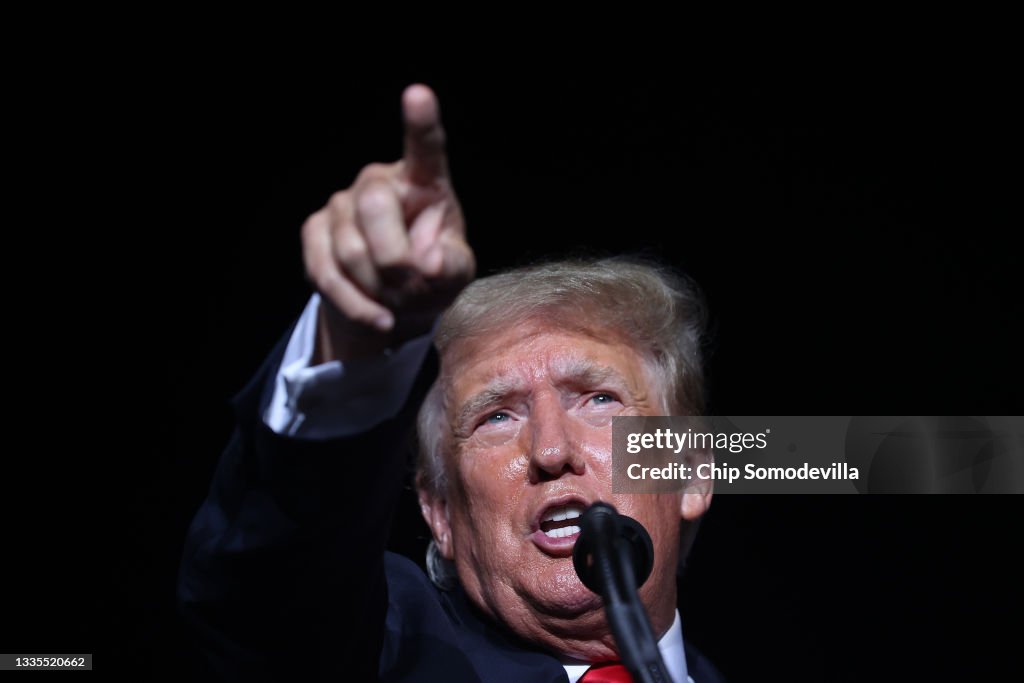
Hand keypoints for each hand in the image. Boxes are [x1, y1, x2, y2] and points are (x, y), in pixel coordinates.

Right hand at [301, 84, 474, 361]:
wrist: (394, 301)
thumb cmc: (432, 273)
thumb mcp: (455, 272)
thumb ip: (452, 266)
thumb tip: (428, 263)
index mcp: (423, 182)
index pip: (424, 149)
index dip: (420, 123)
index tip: (418, 94)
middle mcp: (378, 181)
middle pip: (374, 208)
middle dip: (395, 260)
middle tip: (412, 287)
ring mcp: (341, 205)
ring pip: (351, 251)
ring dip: (380, 291)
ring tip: (398, 302)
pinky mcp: (314, 233)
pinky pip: (327, 273)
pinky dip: (356, 305)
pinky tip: (378, 317)